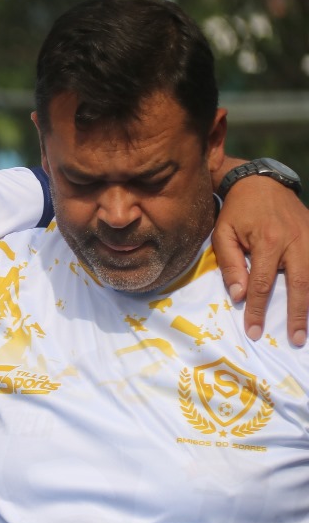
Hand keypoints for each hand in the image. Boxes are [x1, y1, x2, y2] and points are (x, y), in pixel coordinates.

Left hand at [213, 176, 308, 345]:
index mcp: (267, 241)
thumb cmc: (237, 211)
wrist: (260, 183)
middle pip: (300, 285)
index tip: (254, 331)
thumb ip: (230, 265)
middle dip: (297, 315)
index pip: (262, 284)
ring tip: (308, 328)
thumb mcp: (223, 234)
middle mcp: (295, 241)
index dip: (258, 310)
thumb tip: (239, 295)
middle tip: (295, 340)